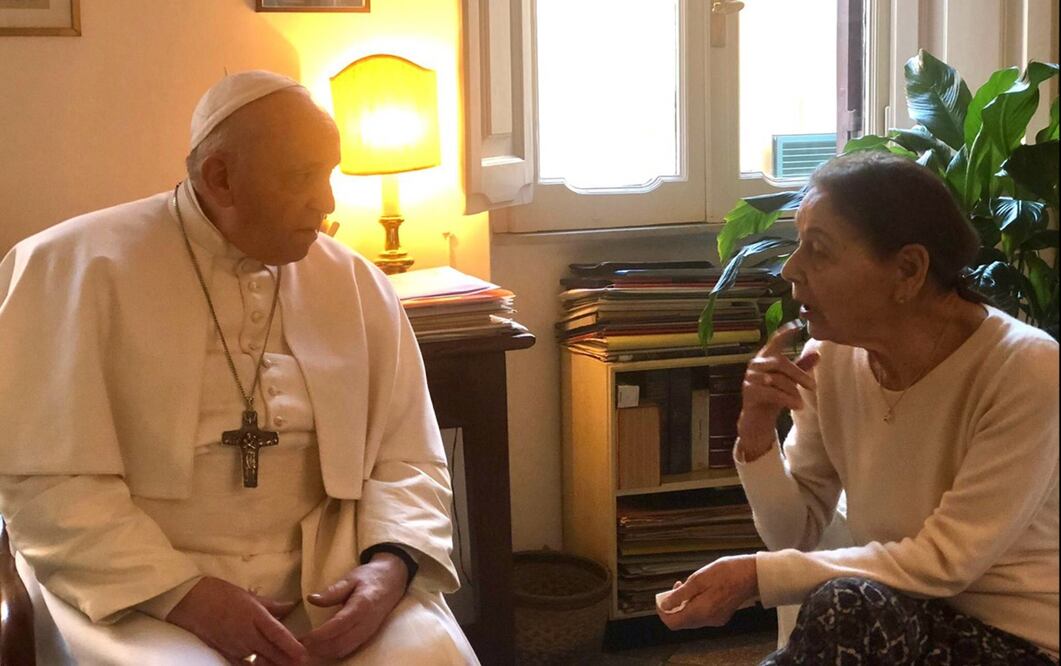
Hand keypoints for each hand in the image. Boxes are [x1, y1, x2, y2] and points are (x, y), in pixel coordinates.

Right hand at [166, 576, 306, 665]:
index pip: (278, 634)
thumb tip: (290, 606)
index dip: (291, 646)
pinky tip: (260, 665)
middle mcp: (246, 634)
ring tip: (283, 663)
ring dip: (271, 662)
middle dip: (286, 659)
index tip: (304, 654)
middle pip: (271, 651)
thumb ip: (271, 605)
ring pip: (258, 660)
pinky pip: (241, 664)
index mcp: (255, 616)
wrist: (190, 601)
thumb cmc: (220, 593)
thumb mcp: (249, 596)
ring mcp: (235, 645)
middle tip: (301, 663)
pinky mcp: (224, 652)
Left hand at [299, 553, 407, 659]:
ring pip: (345, 649)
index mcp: (362, 605)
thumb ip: (333, 591)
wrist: (393, 580)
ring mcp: (369, 631)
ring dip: (325, 652)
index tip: (303, 637)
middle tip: (300, 645)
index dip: (320, 635)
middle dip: (319, 647)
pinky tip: (322, 647)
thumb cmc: (370, 577)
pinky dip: (334, 652)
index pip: (339, 625)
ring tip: (308, 647)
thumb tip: (312, 599)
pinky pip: (350, 649)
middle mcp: (367, 622)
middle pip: (341, 643)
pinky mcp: (368, 636)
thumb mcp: (351, 578)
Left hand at [656, 556, 758, 630]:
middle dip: (674, 606)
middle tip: (676, 587)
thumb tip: (665, 604)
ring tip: (689, 585)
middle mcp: (708, 620)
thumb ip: (680, 595)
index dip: (663, 612)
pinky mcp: (721, 616)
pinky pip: (701, 615)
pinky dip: (695, 605)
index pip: (673, 622)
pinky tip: (700, 590)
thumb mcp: (698, 579)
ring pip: (691, 618)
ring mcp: (716, 619)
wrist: (752, 574)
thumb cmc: (727, 572)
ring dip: (684, 604)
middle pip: (681, 621)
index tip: (662, 598)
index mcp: (701, 611)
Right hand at [738, 322, 819, 458]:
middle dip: (799, 374)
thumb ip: (801, 367)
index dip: (784, 333)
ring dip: (793, 391)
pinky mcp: (750, 392)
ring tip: (802, 402)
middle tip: (813, 387)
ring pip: (777, 379)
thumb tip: (818, 353)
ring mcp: (750, 378)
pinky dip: (787, 399)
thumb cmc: (773, 397)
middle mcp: (755, 365)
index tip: (796, 325)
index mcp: (764, 358)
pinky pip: (772, 393)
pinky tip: (797, 406)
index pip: (774, 341)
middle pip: (780, 362)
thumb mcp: (789, 381)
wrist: (757, 420)